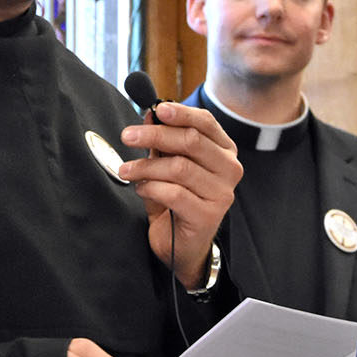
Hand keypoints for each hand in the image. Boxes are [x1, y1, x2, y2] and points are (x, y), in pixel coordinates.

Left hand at [118, 102, 240, 287]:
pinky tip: (142, 190)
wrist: (182, 246)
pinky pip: (175, 193)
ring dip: (146, 166)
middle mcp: (229, 169)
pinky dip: (151, 188)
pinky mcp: (208, 215)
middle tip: (128, 136)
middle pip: (191, 141)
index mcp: (223, 151)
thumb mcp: (168, 165)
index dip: (180, 113)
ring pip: (179, 167)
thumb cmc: (177, 202)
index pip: (205, 123)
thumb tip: (151, 112)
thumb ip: (162, 141)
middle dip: (154, 135)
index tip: (157, 109)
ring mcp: (222, 193)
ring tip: (127, 171)